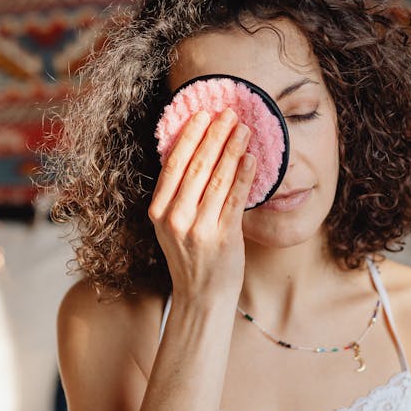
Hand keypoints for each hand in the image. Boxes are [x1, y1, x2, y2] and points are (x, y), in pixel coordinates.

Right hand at [148, 108, 255, 303]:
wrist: (201, 298)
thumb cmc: (191, 258)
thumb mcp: (172, 225)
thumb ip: (179, 195)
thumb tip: (199, 152)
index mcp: (159, 211)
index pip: (173, 164)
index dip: (189, 136)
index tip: (203, 114)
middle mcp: (175, 218)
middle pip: (196, 165)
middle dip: (215, 134)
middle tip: (230, 113)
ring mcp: (198, 228)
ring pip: (217, 178)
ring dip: (233, 149)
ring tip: (245, 129)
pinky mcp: (222, 238)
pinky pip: (235, 199)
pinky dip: (244, 176)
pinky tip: (252, 158)